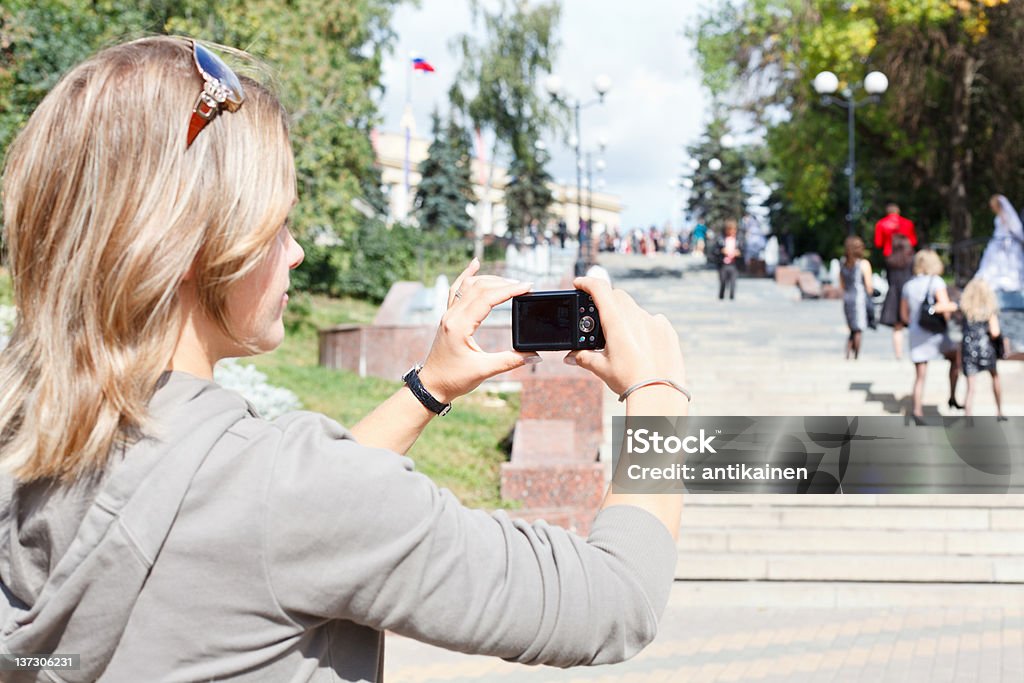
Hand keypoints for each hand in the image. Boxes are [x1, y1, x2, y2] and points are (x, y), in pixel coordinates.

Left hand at [418, 259, 537, 403]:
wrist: (431, 385)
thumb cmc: (453, 379)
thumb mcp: (484, 371)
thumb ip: (511, 361)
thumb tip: (535, 355)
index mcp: (459, 325)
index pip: (487, 298)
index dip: (509, 290)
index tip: (527, 287)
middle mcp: (452, 316)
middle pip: (479, 287)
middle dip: (503, 283)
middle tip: (524, 286)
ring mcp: (448, 315)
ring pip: (468, 286)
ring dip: (489, 279)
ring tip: (509, 280)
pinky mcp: (448, 317)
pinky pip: (456, 290)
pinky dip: (467, 276)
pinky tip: (474, 265)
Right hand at [565, 276, 684, 395]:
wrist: (659, 393)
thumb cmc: (628, 380)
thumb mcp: (601, 368)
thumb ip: (583, 357)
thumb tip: (570, 356)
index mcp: (616, 322)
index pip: (599, 289)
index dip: (587, 282)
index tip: (579, 283)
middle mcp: (636, 316)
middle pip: (617, 296)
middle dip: (606, 301)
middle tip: (599, 316)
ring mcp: (654, 321)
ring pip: (635, 309)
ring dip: (626, 316)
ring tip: (623, 340)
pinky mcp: (667, 330)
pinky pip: (653, 321)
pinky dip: (644, 326)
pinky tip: (642, 345)